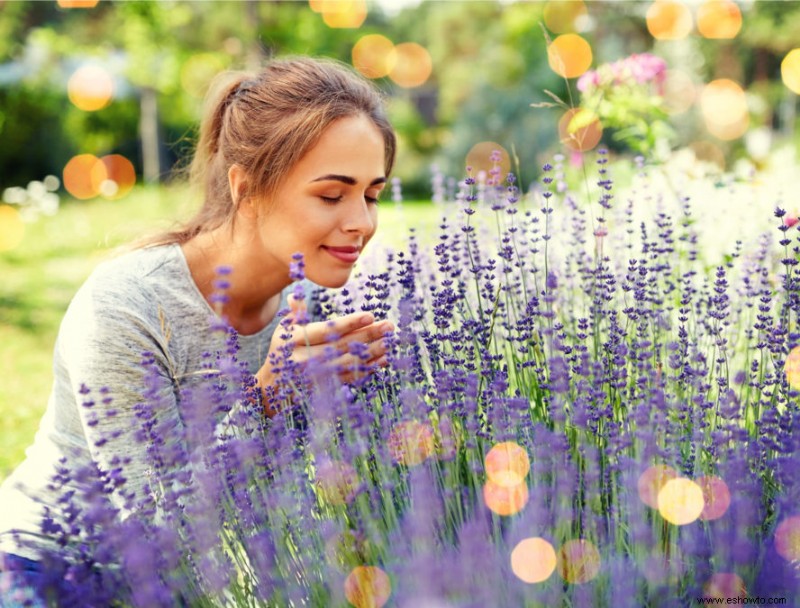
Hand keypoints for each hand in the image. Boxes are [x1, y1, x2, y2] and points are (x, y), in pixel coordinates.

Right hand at [256, 294, 393, 414]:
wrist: (274, 385)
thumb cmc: (284, 348)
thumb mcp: (284, 329)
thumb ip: (296, 313)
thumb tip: (296, 296)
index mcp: (295, 340)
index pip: (326, 330)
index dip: (349, 323)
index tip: (370, 315)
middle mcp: (305, 359)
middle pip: (342, 346)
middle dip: (368, 335)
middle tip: (389, 326)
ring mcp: (316, 376)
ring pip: (349, 363)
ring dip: (372, 353)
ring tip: (390, 342)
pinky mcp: (325, 387)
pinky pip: (350, 377)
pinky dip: (368, 369)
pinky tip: (383, 360)